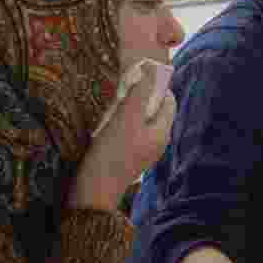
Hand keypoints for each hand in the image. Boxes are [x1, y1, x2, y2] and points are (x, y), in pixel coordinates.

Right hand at [69, 59, 176, 209]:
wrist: (93, 192)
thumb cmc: (111, 153)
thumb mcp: (126, 119)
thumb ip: (140, 94)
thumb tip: (151, 70)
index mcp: (163, 133)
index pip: (169, 101)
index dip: (156, 86)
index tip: (138, 78)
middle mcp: (157, 143)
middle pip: (155, 110)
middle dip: (141, 98)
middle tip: (122, 93)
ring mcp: (144, 151)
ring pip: (141, 121)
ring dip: (129, 110)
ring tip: (113, 109)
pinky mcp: (129, 157)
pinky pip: (131, 133)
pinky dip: (122, 124)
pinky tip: (107, 125)